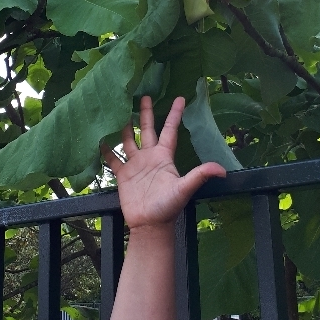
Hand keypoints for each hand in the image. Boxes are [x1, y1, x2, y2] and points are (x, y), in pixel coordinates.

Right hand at [102, 96, 225, 230]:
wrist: (149, 224)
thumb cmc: (168, 206)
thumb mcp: (184, 188)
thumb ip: (200, 175)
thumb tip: (221, 170)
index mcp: (164, 156)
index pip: (170, 130)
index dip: (174, 114)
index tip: (179, 97)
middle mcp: (150, 156)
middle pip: (147, 129)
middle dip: (146, 113)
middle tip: (144, 94)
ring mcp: (136, 164)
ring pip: (128, 140)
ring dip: (124, 126)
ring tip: (118, 110)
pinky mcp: (123, 175)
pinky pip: (113, 159)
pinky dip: (106, 149)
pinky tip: (98, 138)